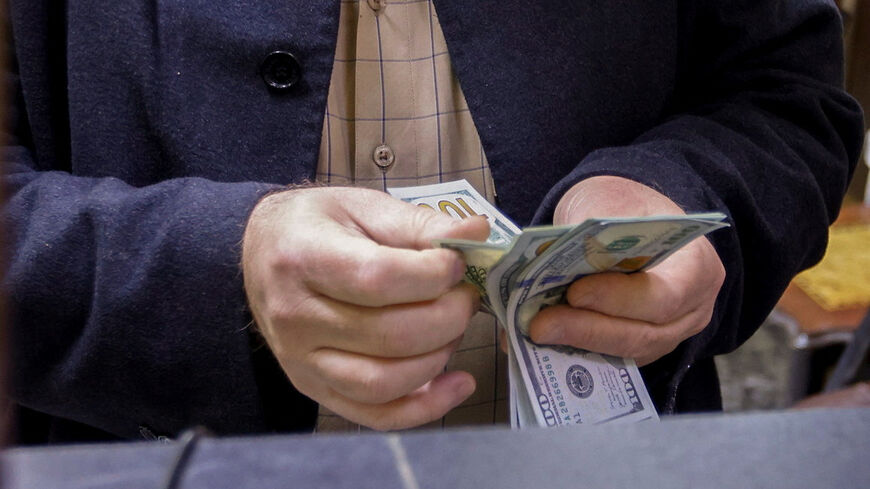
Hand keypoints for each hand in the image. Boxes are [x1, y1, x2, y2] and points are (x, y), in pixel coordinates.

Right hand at [242, 186, 489, 429]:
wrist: (262, 253)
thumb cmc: (318, 226)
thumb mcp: (364, 207)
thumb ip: (420, 223)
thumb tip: (476, 233)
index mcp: (303, 258)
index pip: (378, 279)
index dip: (432, 275)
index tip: (457, 262)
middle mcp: (296, 317)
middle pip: (389, 336)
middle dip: (448, 316)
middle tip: (465, 294)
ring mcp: (301, 361)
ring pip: (384, 382)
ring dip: (439, 357)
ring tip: (454, 327)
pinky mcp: (314, 388)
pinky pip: (375, 415)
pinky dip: (426, 408)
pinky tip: (457, 382)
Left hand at [528, 176, 724, 365]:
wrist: (628, 216)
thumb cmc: (624, 205)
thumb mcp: (608, 201)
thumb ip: (589, 233)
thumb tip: (551, 263)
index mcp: (696, 266)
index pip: (663, 297)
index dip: (618, 300)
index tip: (574, 293)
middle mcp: (691, 310)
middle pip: (642, 335)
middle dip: (586, 330)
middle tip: (539, 325)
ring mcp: (670, 334)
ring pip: (624, 353)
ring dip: (575, 344)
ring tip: (533, 332)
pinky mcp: (640, 348)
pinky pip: (611, 358)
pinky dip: (574, 349)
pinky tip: (538, 341)